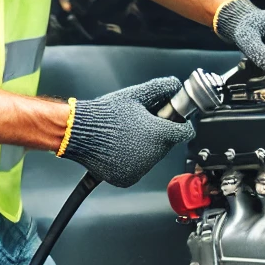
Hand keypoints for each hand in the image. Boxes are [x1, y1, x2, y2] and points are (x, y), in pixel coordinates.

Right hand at [60, 77, 194, 187]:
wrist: (79, 131)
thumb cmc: (106, 113)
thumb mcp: (136, 94)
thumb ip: (161, 88)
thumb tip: (175, 85)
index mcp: (159, 133)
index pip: (185, 132)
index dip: (182, 125)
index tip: (177, 122)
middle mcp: (152, 154)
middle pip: (167, 145)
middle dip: (159, 135)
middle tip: (142, 124)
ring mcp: (140, 169)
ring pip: (152, 157)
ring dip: (145, 148)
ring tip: (127, 135)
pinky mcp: (127, 178)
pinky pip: (137, 169)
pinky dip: (132, 161)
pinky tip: (120, 148)